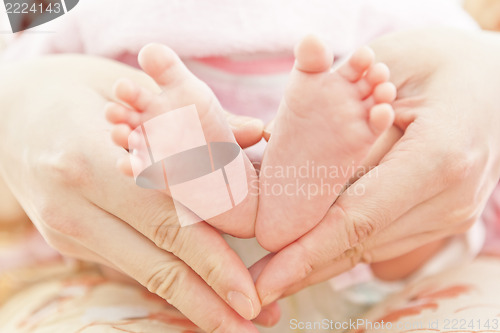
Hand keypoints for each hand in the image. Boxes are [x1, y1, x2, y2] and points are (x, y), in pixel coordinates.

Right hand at [0, 55, 264, 331]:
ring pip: (142, 273)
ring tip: (235, 321)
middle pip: (157, 262)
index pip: (166, 220)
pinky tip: (198, 294)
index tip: (251, 294)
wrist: (11, 112)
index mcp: (90, 160)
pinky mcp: (68, 240)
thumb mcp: (135, 91)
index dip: (212, 262)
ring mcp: (67, 229)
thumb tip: (254, 134)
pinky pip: (128, 264)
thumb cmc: (79, 91)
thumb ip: (194, 121)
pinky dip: (167, 281)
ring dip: (193, 303)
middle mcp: (74, 205)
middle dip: (210, 299)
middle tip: (257, 321)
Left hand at [253, 28, 499, 304]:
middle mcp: (449, 198)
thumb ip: (344, 124)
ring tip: (272, 277)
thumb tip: (286, 171)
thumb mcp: (387, 69)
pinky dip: (342, 247)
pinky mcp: (442, 218)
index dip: (307, 253)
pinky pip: (382, 238)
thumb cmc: (439, 62)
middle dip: (302, 268)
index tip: (266, 281)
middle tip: (255, 290)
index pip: (357, 218)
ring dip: (318, 263)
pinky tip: (309, 255)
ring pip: (369, 248)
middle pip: (359, 244)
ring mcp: (449, 214)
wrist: (493, 81)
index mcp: (438, 157)